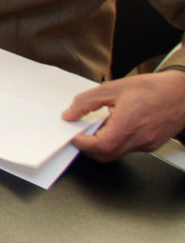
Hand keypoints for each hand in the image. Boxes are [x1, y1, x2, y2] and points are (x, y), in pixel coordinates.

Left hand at [63, 71, 184, 161]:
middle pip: (106, 155)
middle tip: (81, 133)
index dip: (81, 143)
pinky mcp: (151, 145)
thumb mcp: (114, 87)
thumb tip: (70, 114)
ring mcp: (147, 144)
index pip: (100, 145)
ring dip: (102, 145)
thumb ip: (87, 102)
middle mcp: (139, 138)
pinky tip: (116, 126)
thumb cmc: (154, 88)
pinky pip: (128, 149)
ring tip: (100, 126)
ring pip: (116, 153)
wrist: (184, 93)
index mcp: (129, 123)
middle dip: (88, 148)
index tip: (72, 134)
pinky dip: (116, 142)